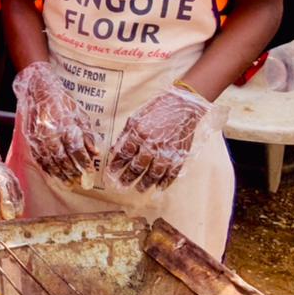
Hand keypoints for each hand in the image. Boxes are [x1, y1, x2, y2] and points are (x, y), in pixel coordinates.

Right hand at [13, 61, 98, 183]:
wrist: (38, 91)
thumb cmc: (61, 102)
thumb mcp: (79, 115)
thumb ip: (87, 135)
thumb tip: (95, 153)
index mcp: (65, 126)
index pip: (76, 150)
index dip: (83, 164)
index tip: (90, 174)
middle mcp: (51, 133)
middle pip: (63, 159)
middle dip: (73, 172)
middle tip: (81, 183)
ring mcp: (39, 136)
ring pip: (50, 161)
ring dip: (60, 174)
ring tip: (69, 182)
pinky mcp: (30, 138)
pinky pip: (39, 157)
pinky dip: (47, 168)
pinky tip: (53, 174)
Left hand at [106, 87, 225, 190]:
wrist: (183, 106)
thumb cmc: (156, 110)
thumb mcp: (135, 119)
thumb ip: (124, 136)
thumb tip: (113, 151)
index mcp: (138, 133)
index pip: (124, 154)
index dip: (116, 165)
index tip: (111, 173)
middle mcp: (152, 144)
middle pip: (137, 167)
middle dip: (128, 178)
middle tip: (121, 185)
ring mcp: (167, 151)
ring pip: (154, 173)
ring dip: (145, 183)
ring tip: (139, 189)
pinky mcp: (180, 155)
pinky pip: (172, 173)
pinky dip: (165, 182)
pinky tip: (159, 187)